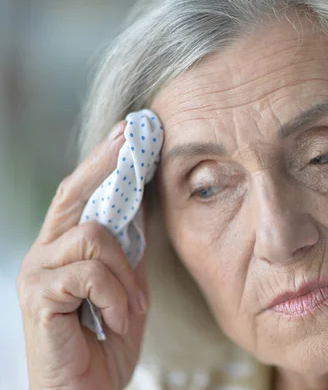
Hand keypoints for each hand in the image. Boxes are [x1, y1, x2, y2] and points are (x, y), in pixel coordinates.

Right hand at [17, 121, 148, 389]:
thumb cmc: (106, 341)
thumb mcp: (127, 286)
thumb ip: (130, 250)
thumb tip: (146, 206)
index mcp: (67, 248)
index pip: (82, 193)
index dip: (103, 159)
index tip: (129, 130)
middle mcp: (45, 252)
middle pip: (74, 193)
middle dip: (106, 162)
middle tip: (133, 137)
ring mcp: (38, 271)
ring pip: (94, 236)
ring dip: (126, 274)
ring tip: (130, 308)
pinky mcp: (38, 294)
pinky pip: (90, 272)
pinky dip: (114, 296)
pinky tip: (114, 321)